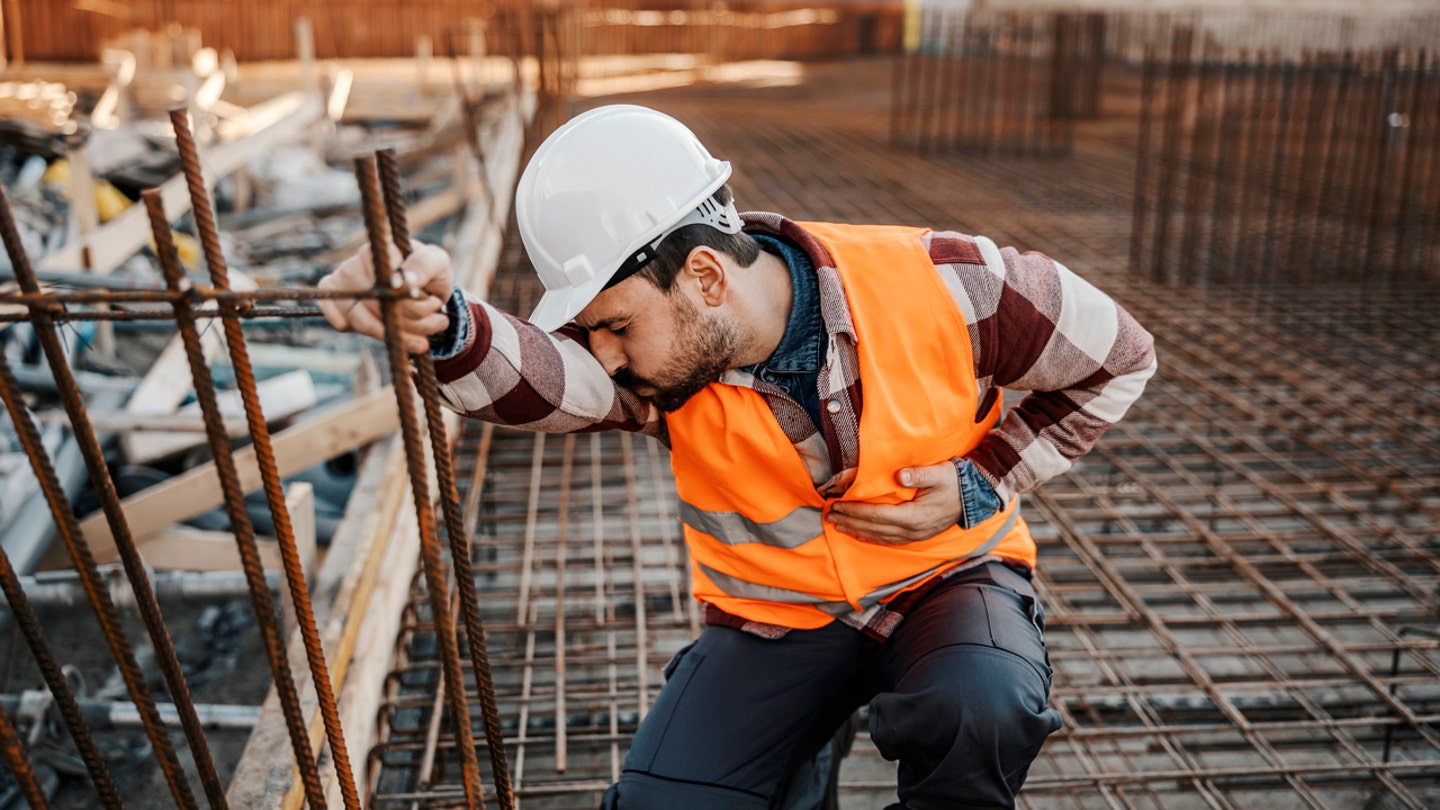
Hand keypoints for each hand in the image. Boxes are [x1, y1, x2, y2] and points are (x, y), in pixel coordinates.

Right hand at [317, 240, 454, 353]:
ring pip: (363, 320)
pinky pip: (341, 322)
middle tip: (438, 321)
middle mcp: (357, 263)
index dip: (406, 292)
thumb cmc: (429, 273)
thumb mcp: (438, 264)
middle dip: (412, 319)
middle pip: (377, 302)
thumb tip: (406, 280)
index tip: (431, 300)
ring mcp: (342, 282)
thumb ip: (424, 265)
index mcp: (381, 247)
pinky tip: (397, 336)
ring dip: (398, 334)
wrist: (424, 292)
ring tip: (424, 337)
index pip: (384, 271)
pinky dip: (374, 335)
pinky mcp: (336, 302)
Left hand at [827, 461, 960, 544]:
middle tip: (829, 516)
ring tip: (838, 525)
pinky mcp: (916, 536)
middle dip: (850, 522)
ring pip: (879, 537)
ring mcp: (914, 536)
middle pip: (873, 529)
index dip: (855, 511)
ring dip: (857, 531)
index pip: (877, 515)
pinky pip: (888, 540)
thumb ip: (919, 475)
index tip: (838, 505)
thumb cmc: (955, 482)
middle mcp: (911, 530)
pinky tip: (861, 535)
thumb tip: (900, 475)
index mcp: (914, 516)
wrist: (974, 498)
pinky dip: (872, 538)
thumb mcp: (939, 473)